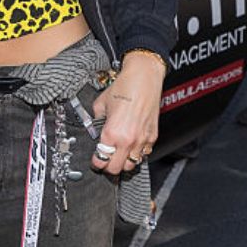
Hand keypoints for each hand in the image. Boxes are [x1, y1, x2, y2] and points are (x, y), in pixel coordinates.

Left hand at [90, 54, 163, 175]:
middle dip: (108, 166)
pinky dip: (136, 154)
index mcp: (111, 133)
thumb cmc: (124, 87)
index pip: (101, 160)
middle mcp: (127, 140)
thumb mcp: (100, 104)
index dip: (96, 162)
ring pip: (131, 165)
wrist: (144, 78)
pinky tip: (131, 147)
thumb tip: (95, 129)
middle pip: (116, 168)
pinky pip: (144, 155)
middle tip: (105, 160)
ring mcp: (141, 140)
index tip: (95, 160)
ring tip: (119, 155)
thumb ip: (96, 120)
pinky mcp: (152, 137)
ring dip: (123, 162)